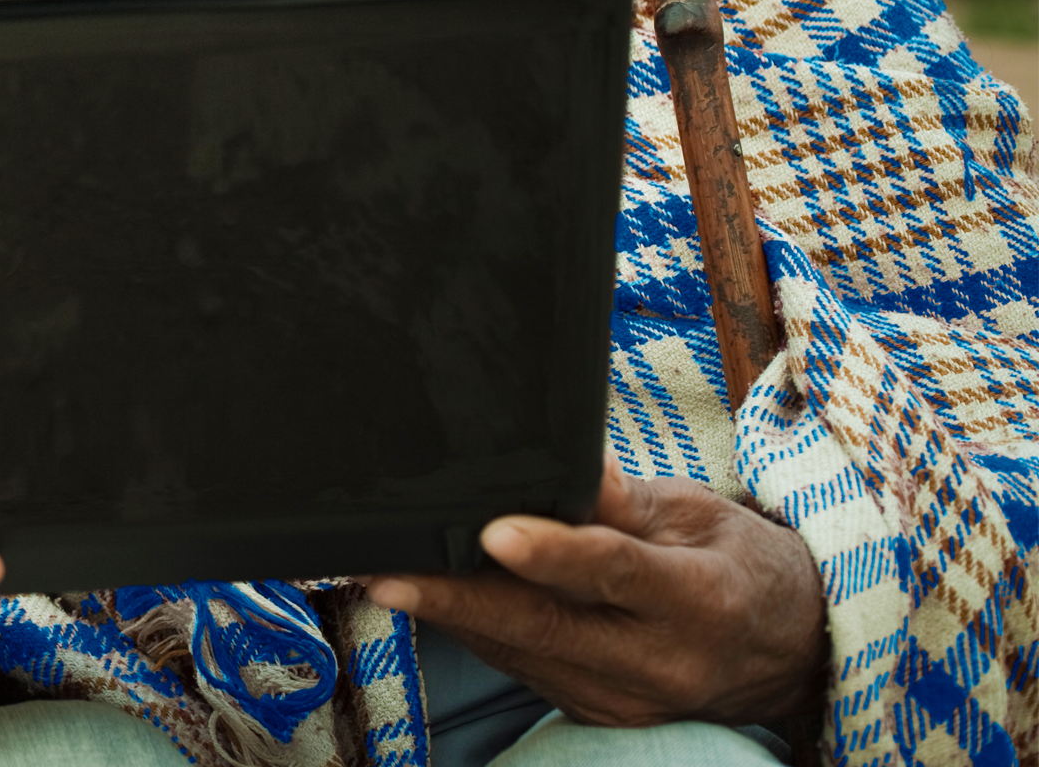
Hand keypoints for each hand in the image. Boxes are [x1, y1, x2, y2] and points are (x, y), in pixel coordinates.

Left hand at [367, 466, 824, 740]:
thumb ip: (625, 499)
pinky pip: (525, 668)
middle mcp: (661, 661)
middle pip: (546, 628)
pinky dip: (479, 634)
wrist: (789, 653)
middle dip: (456, 601)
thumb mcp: (699, 515)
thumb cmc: (738, 567)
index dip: (552, 554)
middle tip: (386, 575)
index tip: (492, 534)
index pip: (614, 572)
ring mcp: (627, 698)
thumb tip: (575, 460)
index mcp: (698, 600)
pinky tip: (435, 601)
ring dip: (450, 616)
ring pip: (523, 652)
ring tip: (384, 575)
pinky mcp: (599, 713)